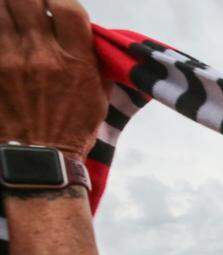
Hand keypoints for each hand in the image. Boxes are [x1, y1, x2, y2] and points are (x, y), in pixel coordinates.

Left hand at [0, 0, 105, 159]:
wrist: (41, 156)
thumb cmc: (73, 128)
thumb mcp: (98, 95)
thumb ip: (93, 60)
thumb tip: (86, 35)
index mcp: (74, 61)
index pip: (67, 8)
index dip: (60, 0)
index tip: (56, 6)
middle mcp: (41, 55)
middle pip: (28, 0)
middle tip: (30, 6)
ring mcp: (10, 59)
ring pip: (1, 11)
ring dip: (8, 9)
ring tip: (13, 15)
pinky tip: (4, 31)